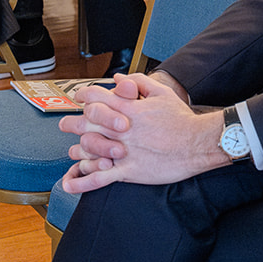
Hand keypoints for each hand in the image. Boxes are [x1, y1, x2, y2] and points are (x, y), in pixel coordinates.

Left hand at [58, 72, 226, 192]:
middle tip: (65, 124)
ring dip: (76, 150)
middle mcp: (123, 129)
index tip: (79, 99)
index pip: (96, 98)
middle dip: (71, 122)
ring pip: (89, 150)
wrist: (198, 142)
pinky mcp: (129, 170)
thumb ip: (139, 82)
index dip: (83, 96)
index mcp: (129, 109)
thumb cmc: (182, 119)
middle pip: (86, 123)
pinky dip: (82, 182)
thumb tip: (118, 78)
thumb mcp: (162, 93)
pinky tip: (70, 183)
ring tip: (72, 152)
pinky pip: (99, 178)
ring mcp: (124, 151)